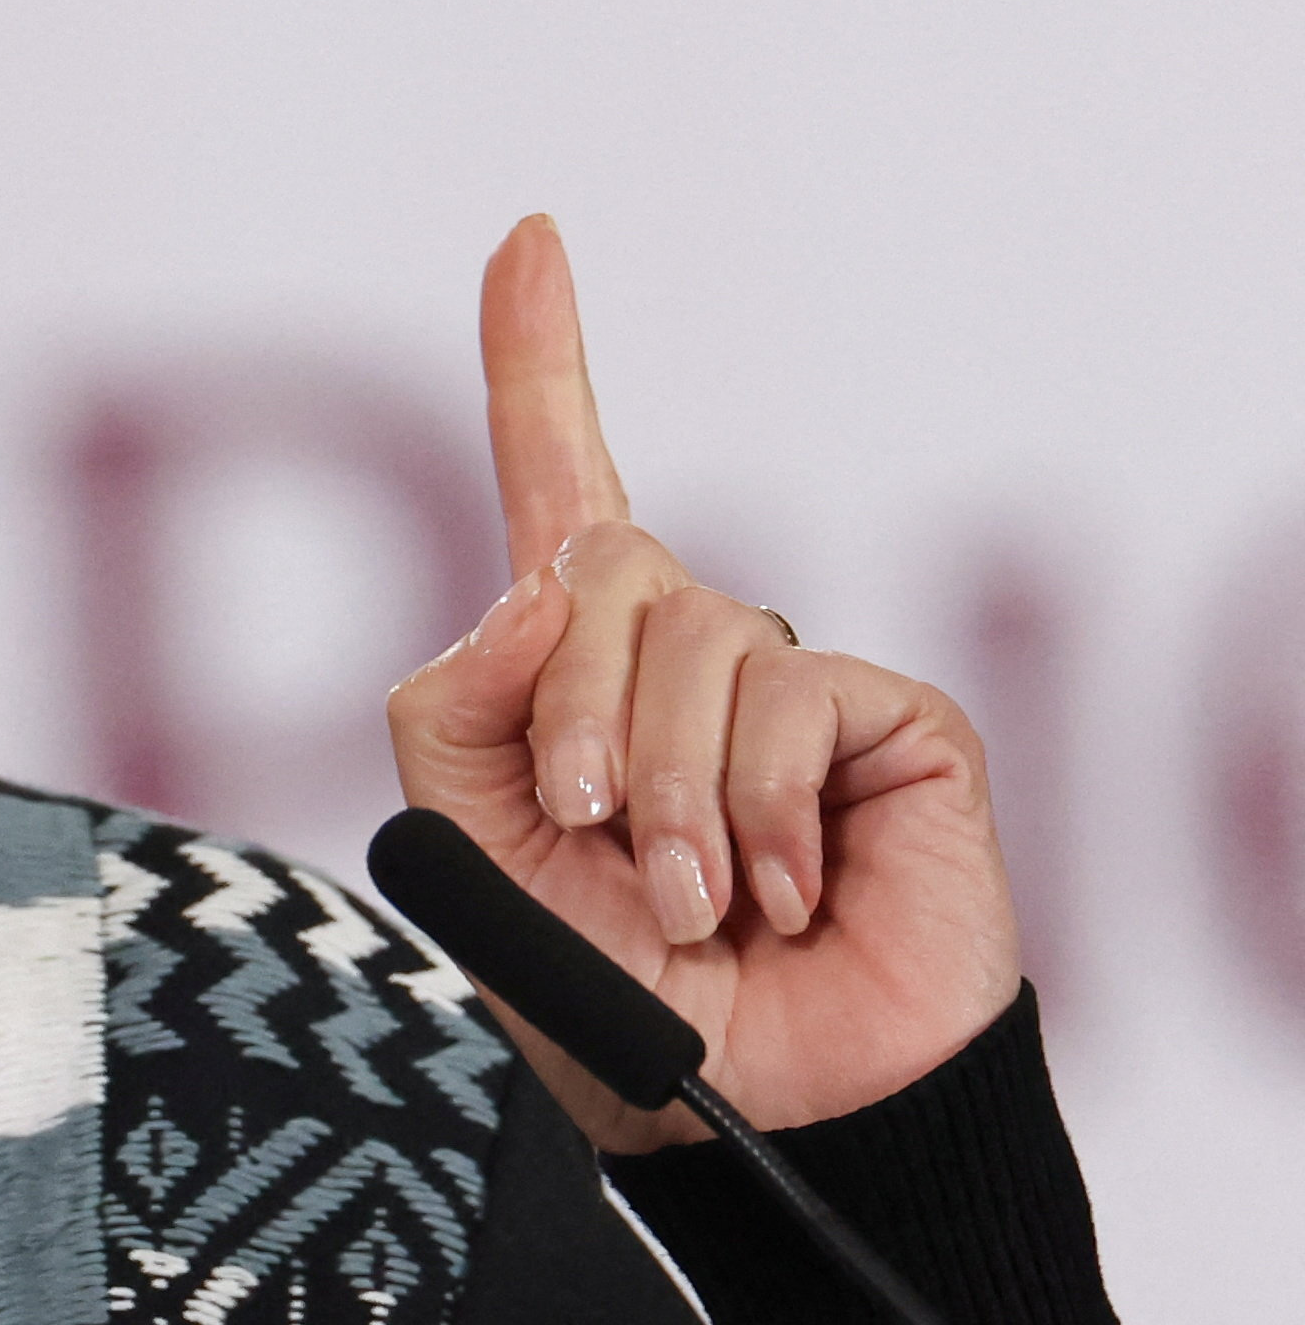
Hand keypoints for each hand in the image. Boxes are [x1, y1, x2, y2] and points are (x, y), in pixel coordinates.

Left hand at [384, 216, 1022, 1150]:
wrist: (748, 1109)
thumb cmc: (603, 993)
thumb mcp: (463, 853)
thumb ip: (450, 708)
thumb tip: (536, 580)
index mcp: (572, 660)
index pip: (556, 475)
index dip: (537, 352)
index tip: (528, 232)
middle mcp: (683, 644)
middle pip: (594, 563)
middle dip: (571, 711)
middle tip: (596, 834)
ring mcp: (788, 673)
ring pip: (690, 636)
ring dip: (671, 793)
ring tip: (697, 900)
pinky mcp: (891, 718)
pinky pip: (789, 697)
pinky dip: (763, 811)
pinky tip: (788, 895)